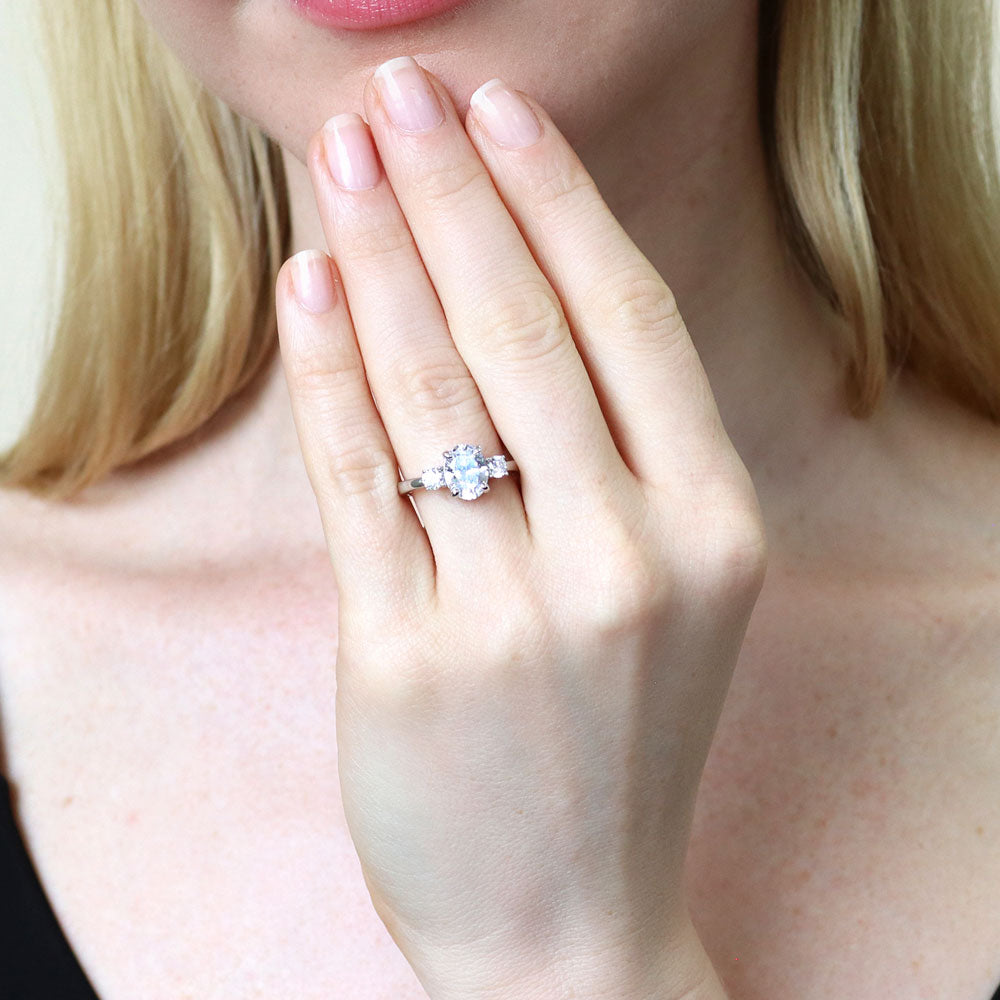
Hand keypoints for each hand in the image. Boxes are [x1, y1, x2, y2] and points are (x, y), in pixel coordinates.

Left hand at [275, 56, 764, 999]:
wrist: (567, 919)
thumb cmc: (617, 742)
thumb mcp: (668, 589)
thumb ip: (614, 449)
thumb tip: (511, 280)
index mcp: (714, 530)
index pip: (627, 320)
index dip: (556, 199)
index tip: (498, 112)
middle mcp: (626, 561)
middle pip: (522, 332)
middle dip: (451, 198)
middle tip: (397, 105)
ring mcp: (511, 615)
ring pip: (431, 392)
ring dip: (377, 260)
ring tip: (342, 167)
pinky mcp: (403, 661)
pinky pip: (356, 482)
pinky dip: (325, 375)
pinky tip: (309, 288)